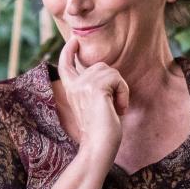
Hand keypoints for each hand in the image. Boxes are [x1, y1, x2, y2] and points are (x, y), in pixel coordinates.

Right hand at [57, 37, 128, 164]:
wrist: (98, 147)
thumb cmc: (101, 132)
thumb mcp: (94, 105)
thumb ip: (94, 88)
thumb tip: (105, 71)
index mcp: (71, 90)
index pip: (66, 65)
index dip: (69, 51)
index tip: (74, 40)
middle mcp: (74, 85)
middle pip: (101, 66)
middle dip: (114, 83)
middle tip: (114, 106)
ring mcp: (83, 85)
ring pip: (111, 71)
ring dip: (120, 89)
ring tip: (115, 108)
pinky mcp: (95, 87)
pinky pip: (117, 78)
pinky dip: (123, 93)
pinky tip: (118, 109)